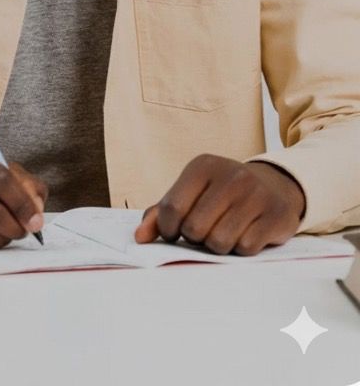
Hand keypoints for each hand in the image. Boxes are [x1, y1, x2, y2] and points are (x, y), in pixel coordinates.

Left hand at [133, 154, 305, 255]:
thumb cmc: (222, 193)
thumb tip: (140, 237)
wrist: (274, 186)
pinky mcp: (276, 216)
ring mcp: (255, 195)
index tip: (174, 232)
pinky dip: (241, 249)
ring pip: (219, 242)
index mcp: (202, 166)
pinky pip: (246, 248)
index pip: (172, 208)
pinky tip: (245, 234)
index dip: (167, 229)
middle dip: (195, 238)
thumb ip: (162, 212)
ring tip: (223, 232)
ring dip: (217, 246)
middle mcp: (230, 176)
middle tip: (203, 231)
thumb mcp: (191, 192)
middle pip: (195, 228)